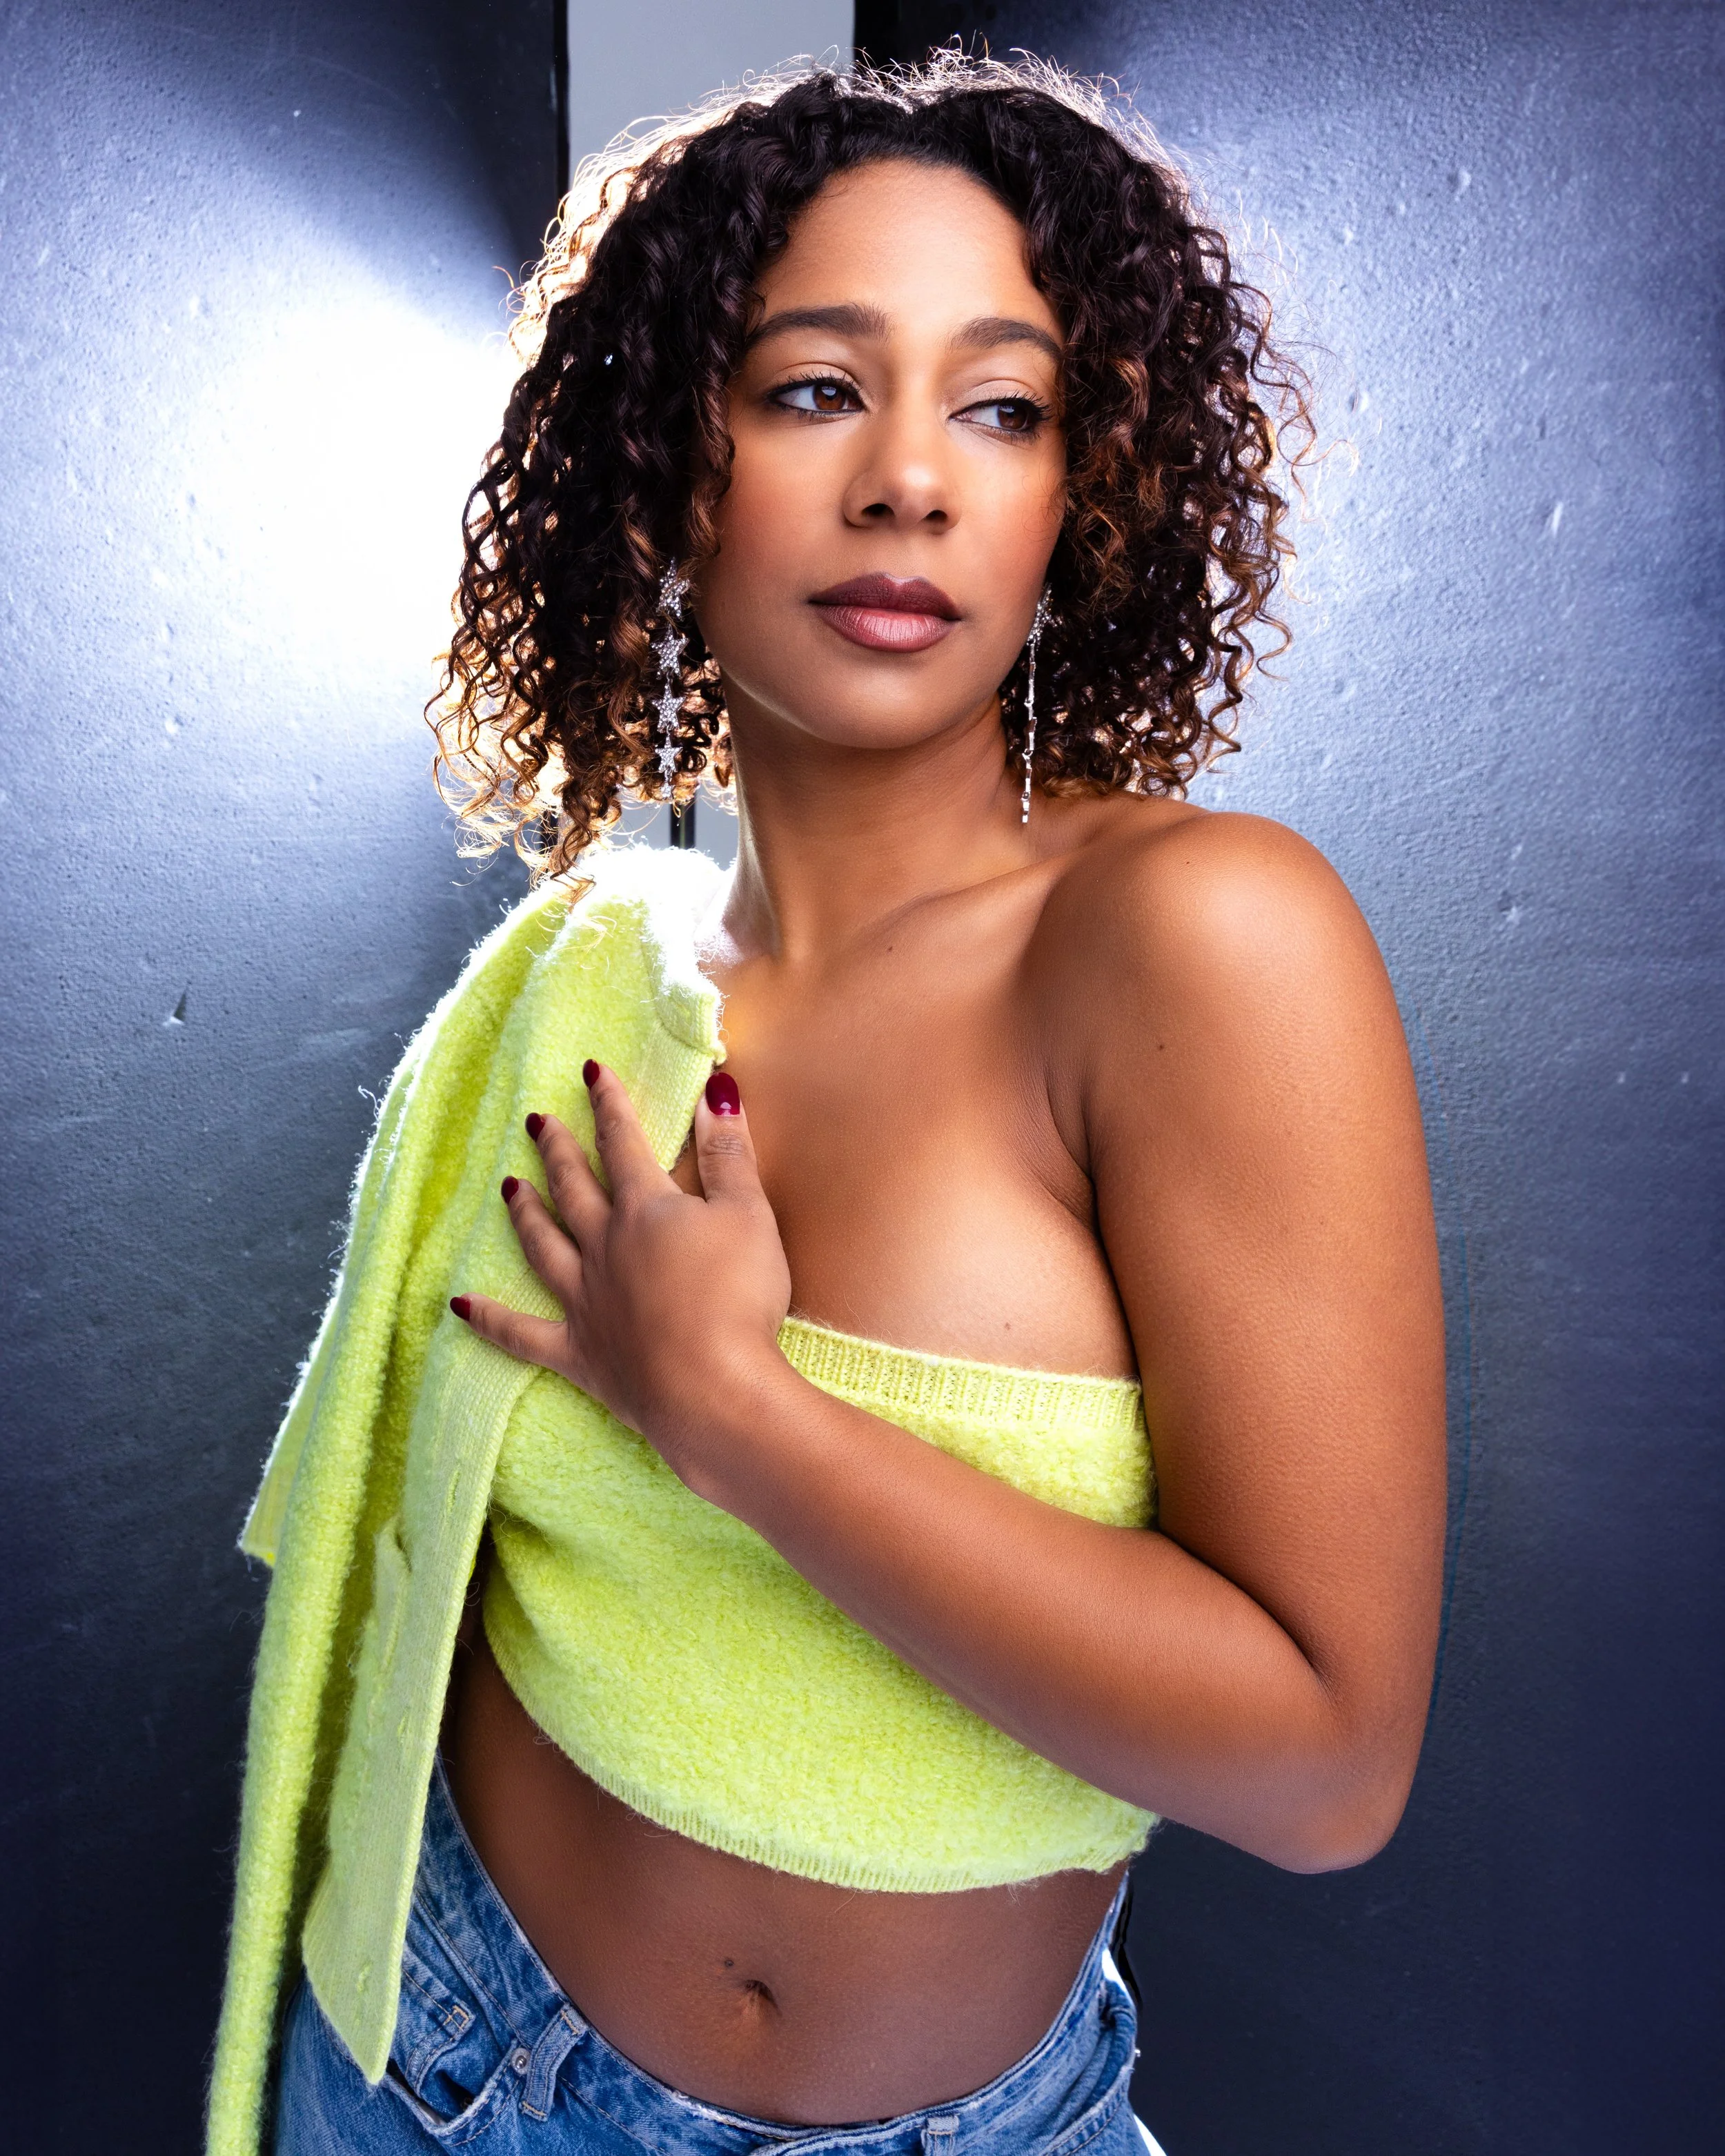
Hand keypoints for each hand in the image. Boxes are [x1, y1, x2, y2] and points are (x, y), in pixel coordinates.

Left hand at [450, 1063, 792, 1476]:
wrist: (714, 1388)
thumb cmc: (739, 1298)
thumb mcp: (749, 1214)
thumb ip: (729, 1153)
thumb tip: (717, 1090)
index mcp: (646, 1210)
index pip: (623, 1143)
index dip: (609, 1105)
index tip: (591, 1072)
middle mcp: (604, 1247)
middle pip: (573, 1188)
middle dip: (556, 1151)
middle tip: (534, 1122)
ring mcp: (584, 1300)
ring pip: (543, 1247)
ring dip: (525, 1215)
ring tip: (507, 1189)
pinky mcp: (578, 1353)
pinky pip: (521, 1334)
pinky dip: (489, 1320)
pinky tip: (459, 1306)